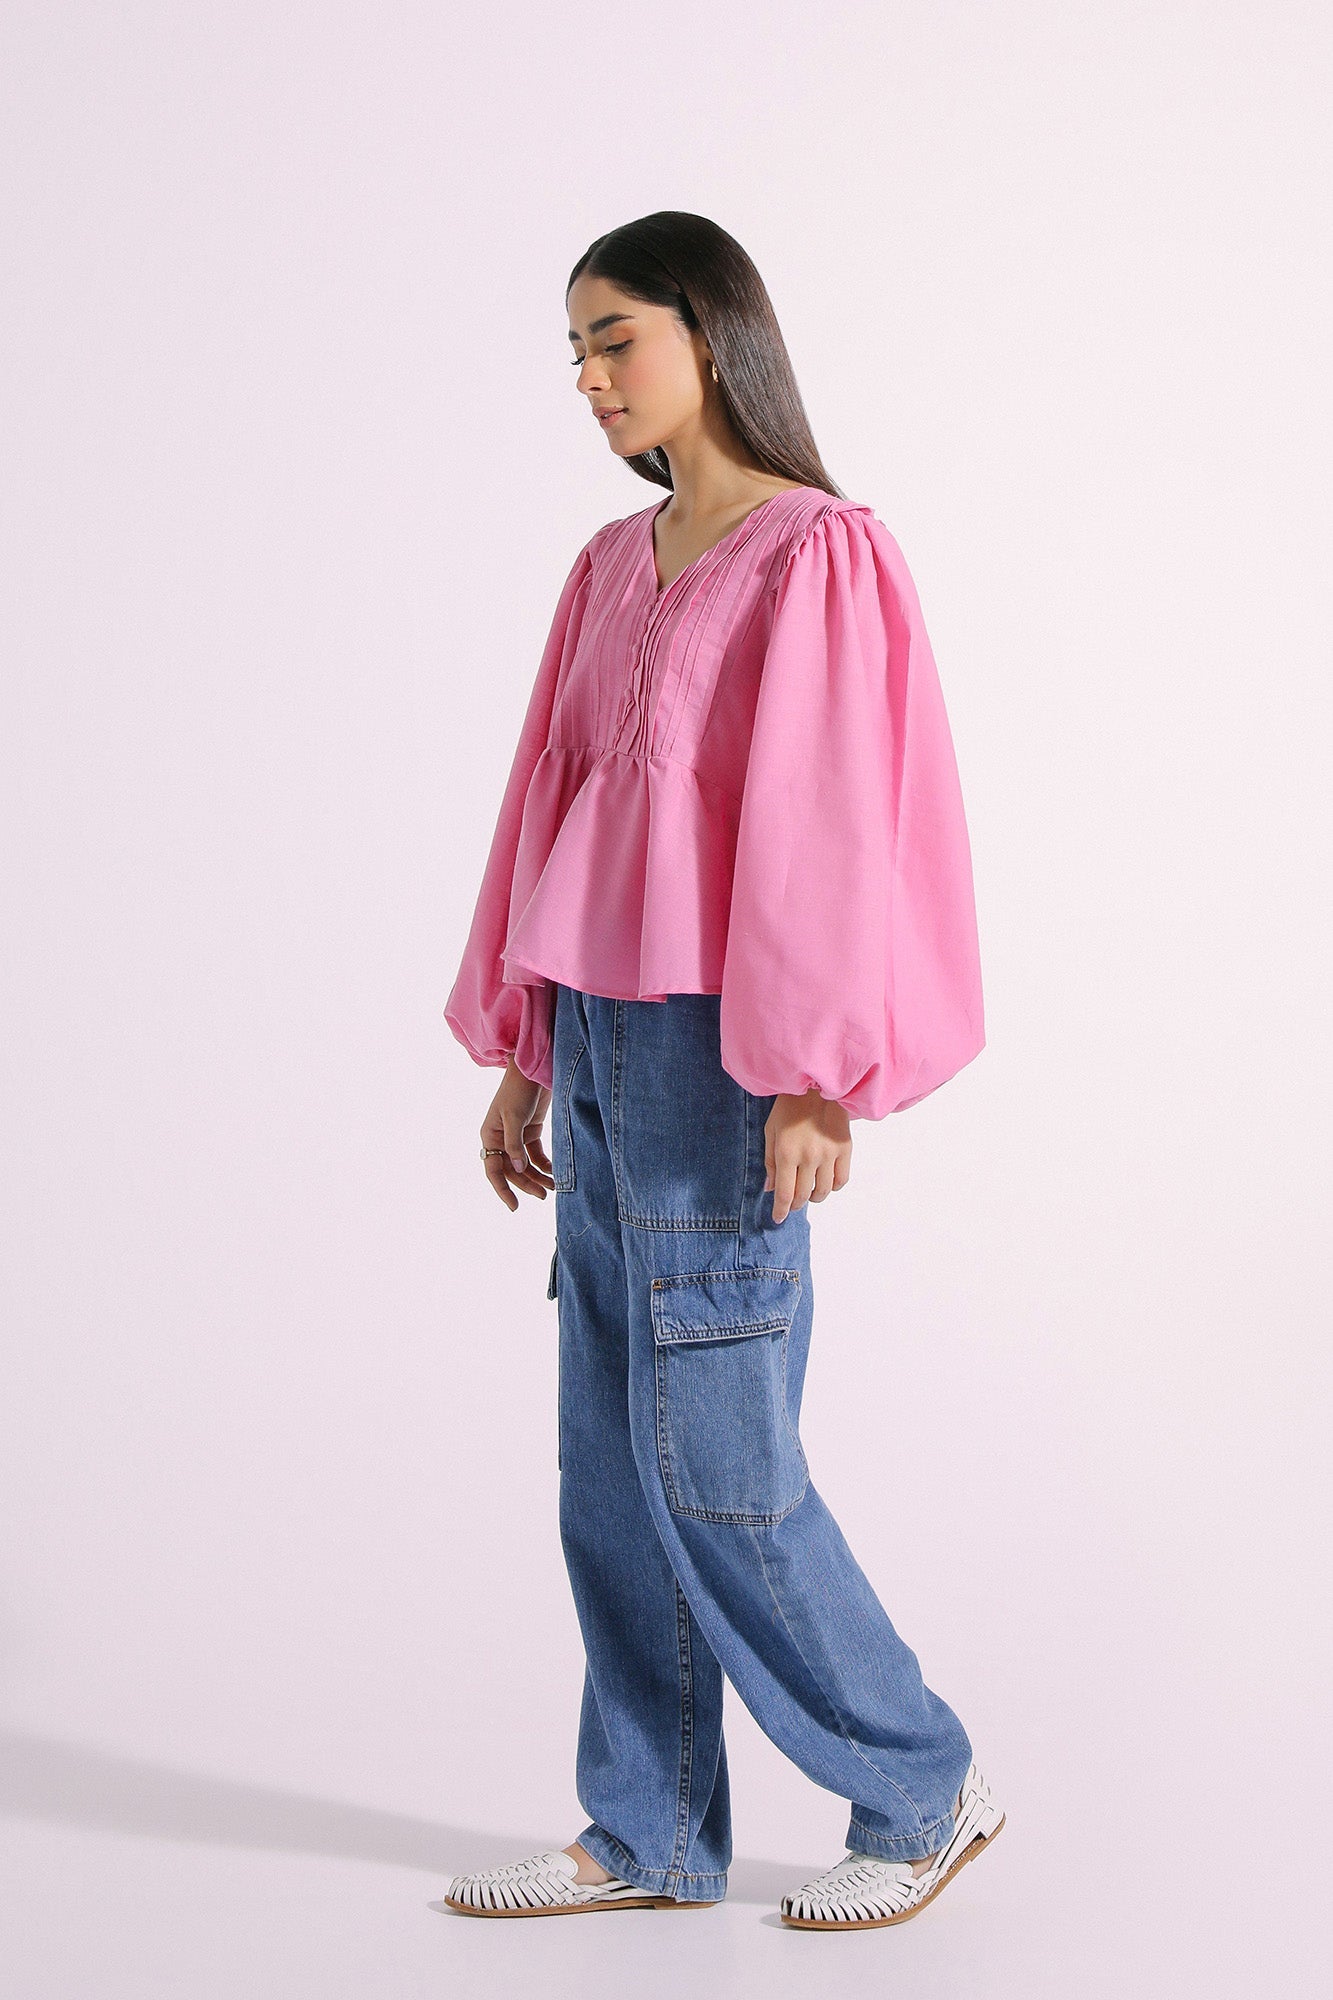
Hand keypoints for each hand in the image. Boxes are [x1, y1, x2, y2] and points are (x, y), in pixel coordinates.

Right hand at [481, 1056, 555, 1210]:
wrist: (533, 1069)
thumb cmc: (519, 1090)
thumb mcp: (515, 1117)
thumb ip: (515, 1144)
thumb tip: (517, 1170)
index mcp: (490, 1136)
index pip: (493, 1169)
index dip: (503, 1190)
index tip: (514, 1207)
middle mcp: (501, 1139)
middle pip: (512, 1170)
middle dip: (527, 1184)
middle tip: (544, 1196)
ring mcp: (516, 1135)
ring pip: (525, 1165)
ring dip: (538, 1177)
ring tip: (553, 1188)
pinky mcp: (531, 1130)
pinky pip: (536, 1155)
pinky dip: (544, 1164)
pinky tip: (554, 1173)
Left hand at [764, 1088, 851, 1223]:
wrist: (816, 1086)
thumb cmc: (789, 1107)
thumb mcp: (771, 1131)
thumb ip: (770, 1162)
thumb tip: (771, 1189)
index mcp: (787, 1152)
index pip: (785, 1193)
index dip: (781, 1210)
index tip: (778, 1218)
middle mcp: (809, 1156)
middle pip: (803, 1195)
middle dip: (795, 1204)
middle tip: (791, 1203)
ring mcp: (829, 1153)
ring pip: (824, 1191)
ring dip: (814, 1197)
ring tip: (808, 1192)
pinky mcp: (845, 1149)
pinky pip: (842, 1180)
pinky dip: (833, 1187)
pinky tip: (826, 1182)